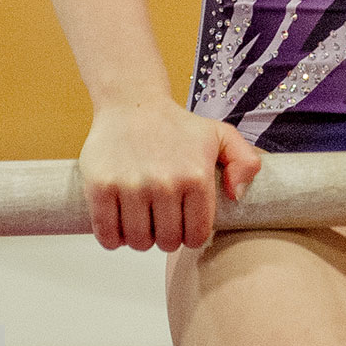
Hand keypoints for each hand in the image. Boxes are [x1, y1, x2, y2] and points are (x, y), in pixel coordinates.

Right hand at [78, 97, 262, 251]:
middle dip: (165, 236)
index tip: (183, 222)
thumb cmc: (176, 125)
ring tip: (142, 218)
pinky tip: (119, 223)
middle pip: (166, 242)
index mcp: (196, 175)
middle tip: (161, 219)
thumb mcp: (220, 134)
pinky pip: (108, 236)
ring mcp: (131, 186)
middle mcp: (165, 182)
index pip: (196, 235)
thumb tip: (236, 196)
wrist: (132, 103)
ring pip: (138, 242)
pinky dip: (113, 238)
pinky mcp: (100, 187)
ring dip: (140, 238)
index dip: (190, 234)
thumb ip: (245, 161)